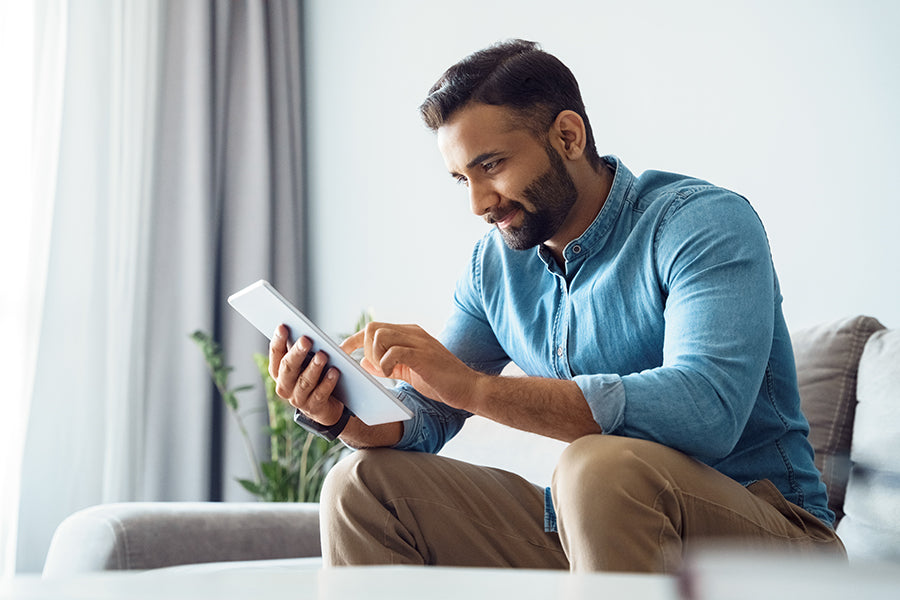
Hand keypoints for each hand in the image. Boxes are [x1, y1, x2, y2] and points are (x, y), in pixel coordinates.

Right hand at [268, 324, 343, 425]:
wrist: (324, 406)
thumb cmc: (313, 376)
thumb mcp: (304, 363)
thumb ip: (301, 350)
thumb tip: (303, 331)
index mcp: (278, 373)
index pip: (276, 355)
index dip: (278, 341)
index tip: (283, 326)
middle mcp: (284, 387)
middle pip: (288, 368)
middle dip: (297, 353)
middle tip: (306, 339)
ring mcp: (298, 399)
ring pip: (304, 382)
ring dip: (314, 368)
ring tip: (323, 355)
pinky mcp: (314, 408)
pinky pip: (320, 394)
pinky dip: (327, 382)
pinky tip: (334, 372)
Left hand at [341, 322, 479, 410]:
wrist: (468, 388)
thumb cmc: (439, 381)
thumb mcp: (407, 372)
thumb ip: (386, 365)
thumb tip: (362, 361)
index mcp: (409, 334)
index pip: (373, 328)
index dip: (353, 339)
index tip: (342, 352)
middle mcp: (412, 333)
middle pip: (372, 328)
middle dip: (365, 349)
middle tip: (376, 368)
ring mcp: (418, 342)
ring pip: (380, 336)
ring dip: (375, 356)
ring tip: (386, 371)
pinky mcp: (423, 355)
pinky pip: (394, 352)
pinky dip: (386, 364)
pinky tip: (392, 375)